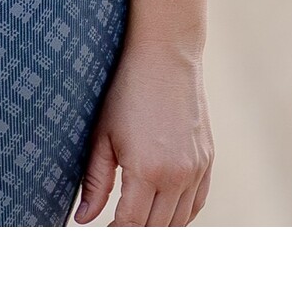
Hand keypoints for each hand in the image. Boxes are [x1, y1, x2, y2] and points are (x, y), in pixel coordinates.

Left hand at [74, 39, 212, 225]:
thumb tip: (84, 220)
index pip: (132, 226)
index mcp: (147, 171)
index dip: (115, 236)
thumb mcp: (103, 134)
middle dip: (135, 235)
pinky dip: (180, 215)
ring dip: (157, 228)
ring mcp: (197, 169)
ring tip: (134, 223)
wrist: (165, 55)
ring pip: (179, 222)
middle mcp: (177, 176)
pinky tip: (161, 211)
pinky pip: (197, 204)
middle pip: (157, 230)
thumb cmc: (126, 90)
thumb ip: (95, 182)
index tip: (102, 235)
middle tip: (114, 230)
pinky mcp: (207, 160)